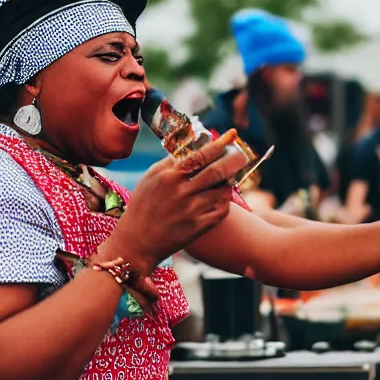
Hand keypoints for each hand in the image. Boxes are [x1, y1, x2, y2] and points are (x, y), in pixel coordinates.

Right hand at [106, 129, 248, 272]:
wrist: (136, 242)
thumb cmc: (142, 206)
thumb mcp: (150, 178)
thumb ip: (170, 162)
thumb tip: (191, 147)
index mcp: (169, 176)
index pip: (200, 155)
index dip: (218, 146)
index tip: (230, 138)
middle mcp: (181, 192)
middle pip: (216, 171)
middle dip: (233, 161)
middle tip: (242, 155)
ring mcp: (191, 211)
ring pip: (222, 192)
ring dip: (229, 183)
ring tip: (229, 179)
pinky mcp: (198, 227)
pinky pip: (221, 211)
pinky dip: (225, 202)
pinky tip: (222, 199)